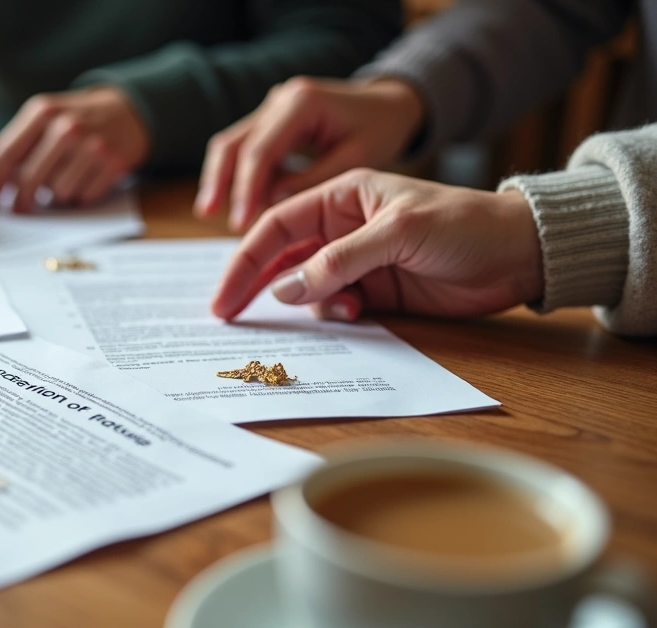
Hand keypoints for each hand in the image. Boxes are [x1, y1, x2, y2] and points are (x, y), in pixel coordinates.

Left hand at [0, 86, 148, 212]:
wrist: (130, 111)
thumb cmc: (79, 119)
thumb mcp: (48, 117)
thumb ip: (22, 143)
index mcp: (43, 111)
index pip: (6, 154)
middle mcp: (67, 127)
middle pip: (28, 179)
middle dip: (20, 200)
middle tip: (18, 210)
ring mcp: (92, 145)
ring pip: (57, 193)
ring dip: (57, 195)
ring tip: (67, 177)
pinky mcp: (113, 164)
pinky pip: (83, 197)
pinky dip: (80, 195)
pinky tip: (86, 179)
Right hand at [195, 77, 424, 230]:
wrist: (389, 102)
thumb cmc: (381, 127)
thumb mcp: (358, 156)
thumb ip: (315, 179)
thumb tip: (271, 203)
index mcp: (302, 103)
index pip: (260, 151)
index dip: (246, 189)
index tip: (240, 222)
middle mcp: (279, 100)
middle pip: (233, 143)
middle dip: (219, 181)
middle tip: (207, 213)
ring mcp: (271, 108)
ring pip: (231, 144)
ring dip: (220, 178)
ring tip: (209, 211)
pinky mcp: (271, 120)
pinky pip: (244, 147)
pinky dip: (237, 175)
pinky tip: (237, 202)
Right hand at [211, 170, 542, 322]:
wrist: (520, 254)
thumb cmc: (464, 224)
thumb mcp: (397, 234)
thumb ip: (339, 262)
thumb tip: (285, 290)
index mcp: (341, 195)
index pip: (277, 225)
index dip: (244, 259)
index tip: (223, 296)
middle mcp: (342, 227)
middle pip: (283, 259)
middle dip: (258, 287)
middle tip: (230, 316)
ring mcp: (357, 261)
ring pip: (307, 289)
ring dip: (312, 305)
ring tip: (343, 310)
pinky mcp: (376, 291)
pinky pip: (336, 308)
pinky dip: (337, 316)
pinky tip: (360, 314)